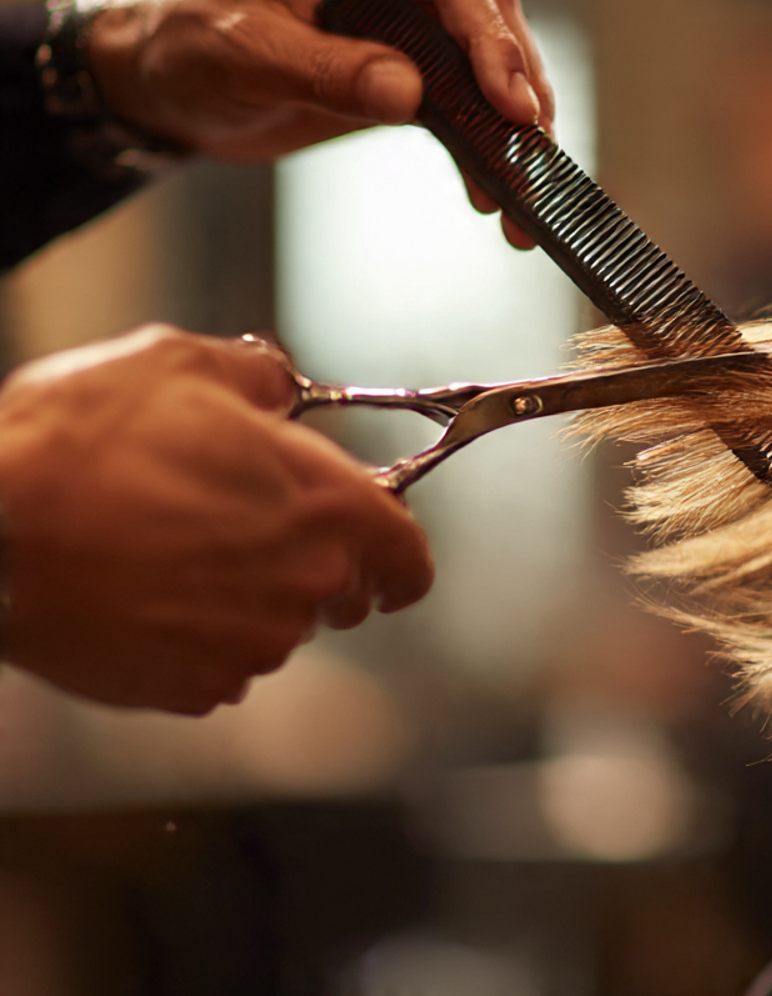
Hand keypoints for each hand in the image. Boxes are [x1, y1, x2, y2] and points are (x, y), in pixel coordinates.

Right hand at [0, 325, 431, 714]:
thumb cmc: (82, 444)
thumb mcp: (181, 365)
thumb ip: (257, 378)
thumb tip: (276, 389)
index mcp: (325, 505)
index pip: (409, 557)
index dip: (401, 555)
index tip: (390, 556)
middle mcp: (304, 584)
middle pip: (345, 592)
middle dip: (317, 565)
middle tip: (252, 529)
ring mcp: (248, 645)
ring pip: (278, 627)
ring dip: (250, 598)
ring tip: (178, 552)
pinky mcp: (189, 688)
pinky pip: (220, 665)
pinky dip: (199, 638)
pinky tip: (150, 595)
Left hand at [86, 0, 553, 244]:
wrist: (168, 79)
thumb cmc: (193, 48)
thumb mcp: (249, 57)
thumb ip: (329, 70)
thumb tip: (410, 93)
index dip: (489, 42)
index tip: (513, 105)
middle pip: (486, 16)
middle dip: (519, 87)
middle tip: (535, 153)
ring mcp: (405, 12)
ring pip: (488, 59)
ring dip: (513, 125)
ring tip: (526, 189)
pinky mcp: (408, 60)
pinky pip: (462, 97)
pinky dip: (482, 143)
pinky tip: (492, 188)